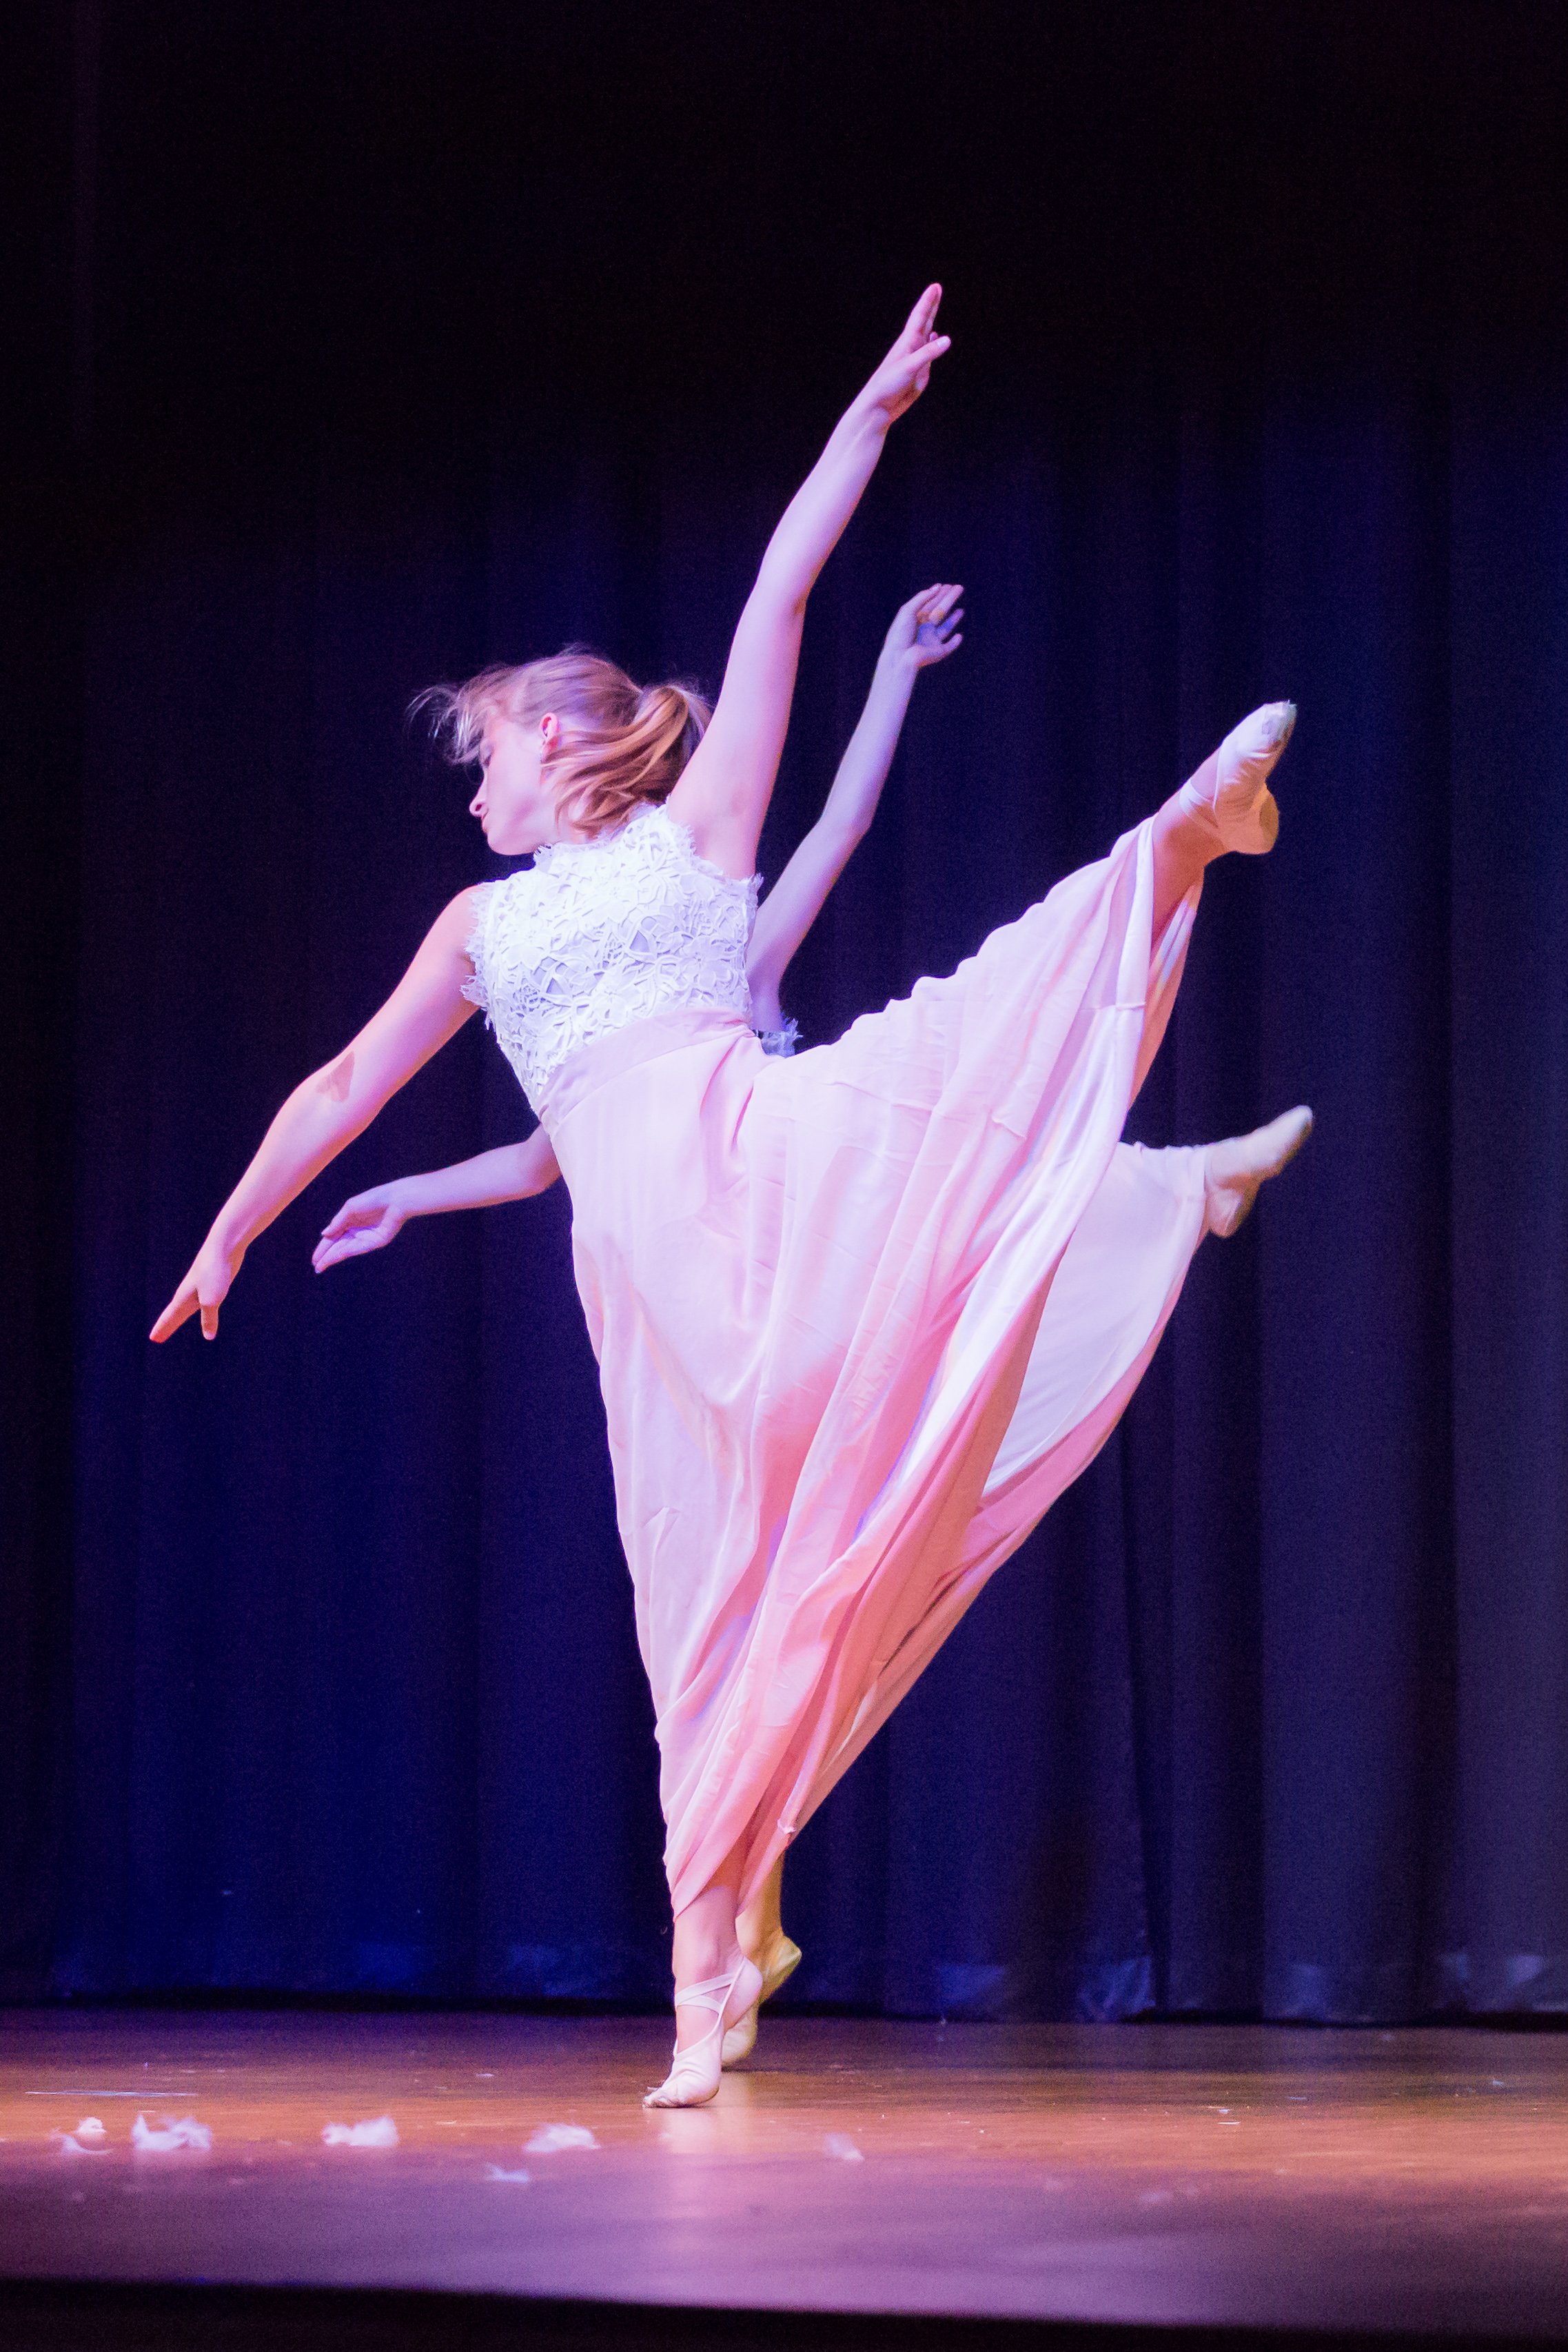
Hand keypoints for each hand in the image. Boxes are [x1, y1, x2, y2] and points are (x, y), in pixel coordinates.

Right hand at [150, 1232, 245, 1342]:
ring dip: (179, 1316)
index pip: (170, 1317)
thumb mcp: (211, 1300)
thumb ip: (209, 1318)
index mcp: (184, 1297)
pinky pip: (200, 1300)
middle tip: (157, 1338)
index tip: (153, 1339)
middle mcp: (188, 1292)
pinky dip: (195, 1307)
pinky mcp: (212, 1281)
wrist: (224, 1245)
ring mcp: (200, 1285)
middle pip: (175, 1314)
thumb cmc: (214, 1272)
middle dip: (167, 1325)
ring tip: (173, 1322)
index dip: (162, 1328)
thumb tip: (208, 1336)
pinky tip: (199, 1305)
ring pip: (187, 1306)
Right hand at [312, 1185, 410, 1273]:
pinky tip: (335, 1257)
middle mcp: (355, 1231)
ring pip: (345, 1249)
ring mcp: (365, 1238)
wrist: (395, 1200)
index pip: (332, 1237)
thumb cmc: (373, 1199)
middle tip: (316, 1267)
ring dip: (333, 1258)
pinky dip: (346, 1252)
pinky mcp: (375, 1242)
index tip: (314, 1258)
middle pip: (337, 1246)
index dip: (323, 1248)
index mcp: (348, 1221)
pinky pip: (358, 1248)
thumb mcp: (351, 1208)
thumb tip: (324, 1234)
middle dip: (326, 1256)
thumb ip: (337, 1221)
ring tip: (321, 1266)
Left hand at [857, 284, 950, 427]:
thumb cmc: (888, 385)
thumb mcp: (909, 367)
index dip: (928, 301)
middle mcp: (912, 347)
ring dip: (931, 320)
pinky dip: (934, 343)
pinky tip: (936, 336)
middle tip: (937, 289)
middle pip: (924, 321)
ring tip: (934, 307)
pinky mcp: (919, 373)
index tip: (935, 287)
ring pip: (927, 335)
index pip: (920, 316)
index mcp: (907, 342)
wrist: (879, 407)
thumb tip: (946, 339)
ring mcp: (916, 359)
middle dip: (931, 305)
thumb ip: (928, 353)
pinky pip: (929, 354)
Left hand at [882, 582, 963, 673]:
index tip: (946, 585)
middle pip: (940, 611)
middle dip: (949, 600)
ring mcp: (932, 640)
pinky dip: (955, 642)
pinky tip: (959, 636)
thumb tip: (938, 587)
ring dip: (953, 620)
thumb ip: (923, 597)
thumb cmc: (900, 634)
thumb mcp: (908, 610)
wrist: (900, 657)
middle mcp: (924, 629)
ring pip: (946, 628)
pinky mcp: (938, 652)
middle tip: (959, 588)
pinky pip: (949, 646)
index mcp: (915, 619)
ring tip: (961, 610)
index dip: (938, 594)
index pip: (929, 604)